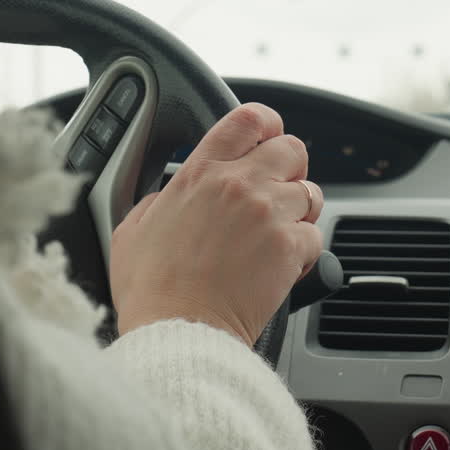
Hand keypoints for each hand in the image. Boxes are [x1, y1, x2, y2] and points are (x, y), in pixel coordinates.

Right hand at [109, 102, 324, 345]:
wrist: (177, 331)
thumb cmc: (152, 289)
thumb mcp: (134, 228)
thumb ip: (158, 200)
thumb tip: (168, 198)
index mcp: (201, 173)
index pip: (249, 118)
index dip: (267, 124)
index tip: (268, 138)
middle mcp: (239, 185)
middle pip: (292, 148)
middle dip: (290, 167)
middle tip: (276, 190)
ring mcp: (268, 214)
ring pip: (310, 191)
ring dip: (300, 210)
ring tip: (277, 233)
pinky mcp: (290, 248)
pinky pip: (316, 235)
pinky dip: (305, 250)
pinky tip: (282, 264)